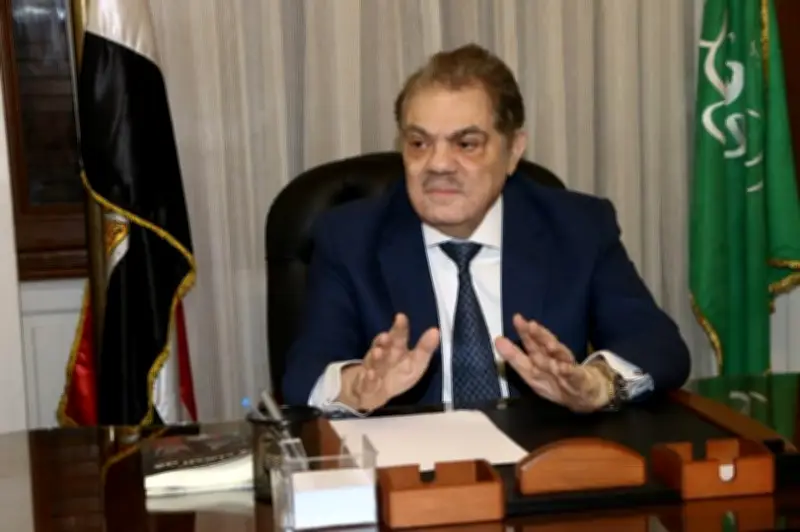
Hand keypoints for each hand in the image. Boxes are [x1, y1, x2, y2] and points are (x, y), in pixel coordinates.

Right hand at [343, 313, 439, 410]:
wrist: (374, 393)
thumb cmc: (397, 374)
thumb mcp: (416, 363)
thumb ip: (425, 348)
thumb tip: (436, 331)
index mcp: (396, 349)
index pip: (398, 336)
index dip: (400, 327)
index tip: (401, 317)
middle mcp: (383, 356)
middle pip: (383, 347)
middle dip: (383, 341)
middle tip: (386, 336)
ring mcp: (372, 370)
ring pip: (373, 362)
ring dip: (375, 358)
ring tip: (378, 353)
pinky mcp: (365, 385)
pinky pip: (366, 382)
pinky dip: (368, 379)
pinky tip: (370, 375)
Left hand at [494, 314, 610, 412]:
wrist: (585, 393)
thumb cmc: (555, 379)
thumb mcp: (531, 372)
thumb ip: (515, 357)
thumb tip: (497, 339)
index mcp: (540, 358)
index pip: (530, 343)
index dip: (523, 333)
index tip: (516, 320)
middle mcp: (553, 358)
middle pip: (545, 345)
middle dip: (538, 336)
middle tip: (530, 325)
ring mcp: (567, 367)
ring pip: (560, 356)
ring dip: (556, 351)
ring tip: (549, 344)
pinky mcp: (579, 379)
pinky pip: (573, 375)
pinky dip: (569, 371)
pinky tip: (562, 367)